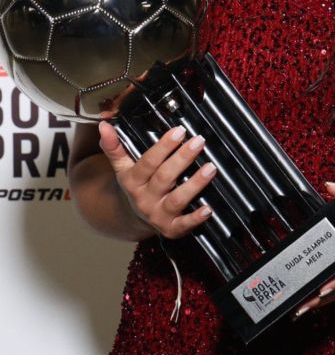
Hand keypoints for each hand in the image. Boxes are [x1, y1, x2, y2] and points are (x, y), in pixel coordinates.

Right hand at [98, 121, 216, 238]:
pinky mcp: (170, 228)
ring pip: (177, 199)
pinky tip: (208, 209)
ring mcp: (158, 214)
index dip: (164, 146)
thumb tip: (104, 126)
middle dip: (182, 158)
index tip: (179, 131)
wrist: (131, 219)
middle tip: (198, 142)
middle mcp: (144, 198)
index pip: (148, 162)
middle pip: (164, 177)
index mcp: (133, 181)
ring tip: (210, 168)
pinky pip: (183, 224)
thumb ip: (115, 147)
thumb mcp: (122, 168)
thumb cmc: (136, 186)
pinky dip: (196, 218)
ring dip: (195, 184)